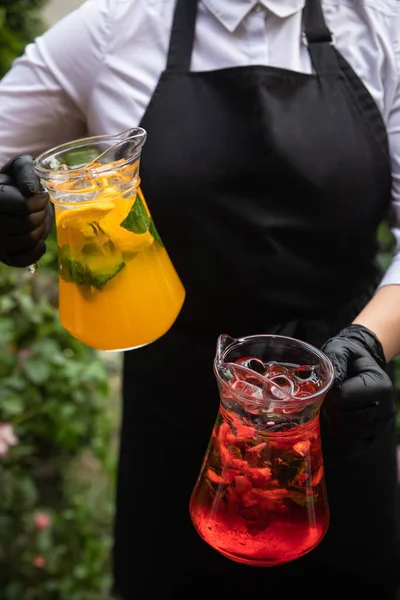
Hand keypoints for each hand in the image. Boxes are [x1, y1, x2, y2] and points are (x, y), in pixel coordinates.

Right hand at [0, 155, 52, 266]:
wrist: (14, 200)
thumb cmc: (17, 182)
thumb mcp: (20, 167)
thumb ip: (25, 169)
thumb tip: (30, 190)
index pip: (20, 205)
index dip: (36, 202)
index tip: (41, 195)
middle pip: (26, 223)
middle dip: (40, 215)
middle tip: (40, 209)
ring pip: (26, 240)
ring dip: (39, 230)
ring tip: (37, 221)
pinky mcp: (5, 256)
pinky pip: (23, 260)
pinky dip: (36, 250)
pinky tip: (38, 240)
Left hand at [321, 324, 394, 449]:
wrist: (358, 367)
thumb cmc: (348, 358)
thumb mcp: (341, 349)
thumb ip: (336, 359)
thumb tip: (331, 382)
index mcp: (381, 386)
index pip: (345, 398)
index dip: (330, 394)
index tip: (327, 387)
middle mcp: (386, 408)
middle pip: (345, 419)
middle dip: (330, 409)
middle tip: (326, 399)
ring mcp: (380, 426)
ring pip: (346, 434)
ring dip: (332, 423)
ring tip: (331, 409)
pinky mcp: (372, 438)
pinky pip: (351, 448)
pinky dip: (337, 440)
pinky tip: (333, 426)